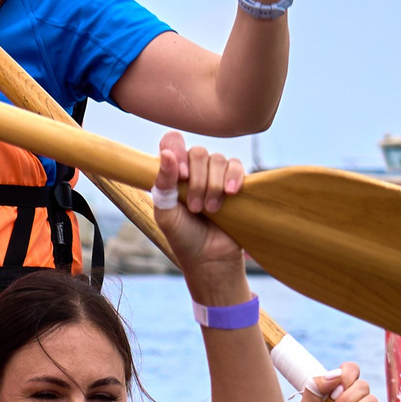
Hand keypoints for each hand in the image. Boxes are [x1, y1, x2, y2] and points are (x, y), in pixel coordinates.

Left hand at [153, 131, 248, 289]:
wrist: (210, 259)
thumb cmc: (183, 237)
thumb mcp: (166, 212)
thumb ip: (164, 183)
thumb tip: (167, 154)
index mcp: (171, 173)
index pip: (172, 143)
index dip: (177, 151)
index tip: (180, 176)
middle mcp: (193, 170)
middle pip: (197, 153)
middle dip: (197, 180)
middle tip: (195, 207)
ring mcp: (215, 175)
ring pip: (218, 159)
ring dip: (213, 185)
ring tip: (210, 210)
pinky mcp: (234, 183)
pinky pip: (236, 166)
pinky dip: (234, 177)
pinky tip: (230, 193)